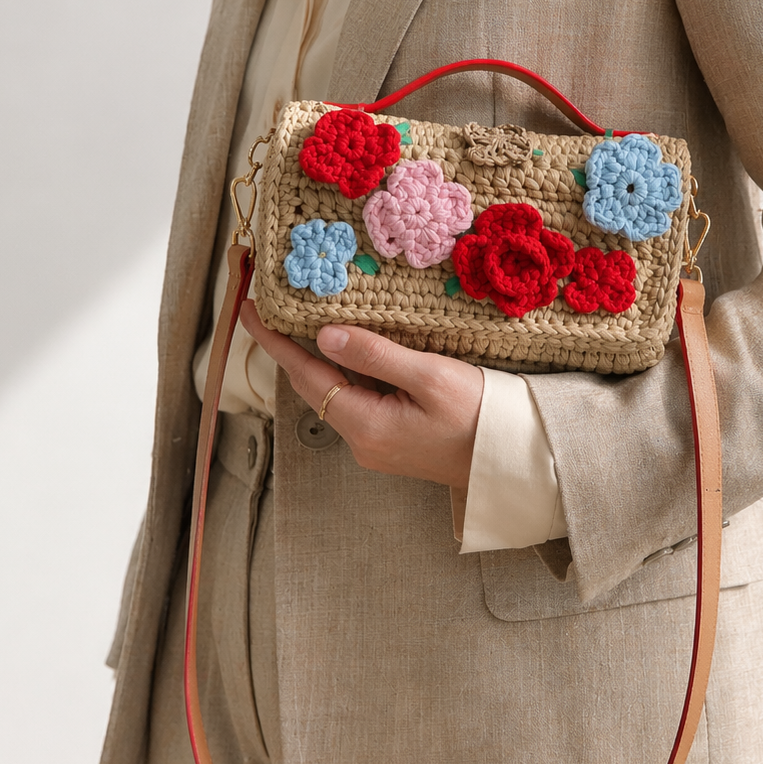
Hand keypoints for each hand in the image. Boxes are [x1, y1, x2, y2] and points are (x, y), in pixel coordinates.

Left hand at [239, 301, 482, 490]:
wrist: (514, 457)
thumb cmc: (481, 415)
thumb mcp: (431, 377)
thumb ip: (375, 355)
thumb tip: (325, 335)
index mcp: (365, 425)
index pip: (305, 375)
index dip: (274, 341)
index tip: (248, 309)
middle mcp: (362, 441)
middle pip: (312, 386)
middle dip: (288, 347)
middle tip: (270, 306)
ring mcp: (375, 444)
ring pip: (332, 392)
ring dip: (315, 358)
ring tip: (298, 318)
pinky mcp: (391, 440)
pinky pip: (354, 399)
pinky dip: (343, 371)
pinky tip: (345, 347)